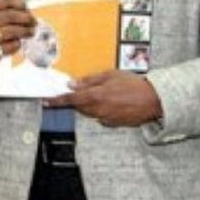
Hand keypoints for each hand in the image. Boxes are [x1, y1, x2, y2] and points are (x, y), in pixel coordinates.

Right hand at [0, 0, 35, 71]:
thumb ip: (7, 3)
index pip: (6, 0)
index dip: (20, 3)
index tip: (27, 8)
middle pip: (11, 15)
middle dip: (26, 18)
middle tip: (34, 21)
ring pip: (12, 31)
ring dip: (26, 31)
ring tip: (32, 31)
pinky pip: (11, 45)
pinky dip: (18, 43)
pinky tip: (19, 42)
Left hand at [45, 70, 162, 126]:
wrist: (153, 100)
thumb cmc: (133, 84)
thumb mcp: (110, 75)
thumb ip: (90, 80)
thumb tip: (72, 83)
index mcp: (94, 96)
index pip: (70, 99)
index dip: (57, 101)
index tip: (46, 102)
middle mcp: (97, 110)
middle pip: (79, 107)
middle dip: (76, 100)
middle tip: (80, 90)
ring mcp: (105, 119)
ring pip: (90, 113)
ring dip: (89, 105)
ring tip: (103, 94)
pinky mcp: (114, 124)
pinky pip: (101, 117)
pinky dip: (101, 110)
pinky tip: (112, 102)